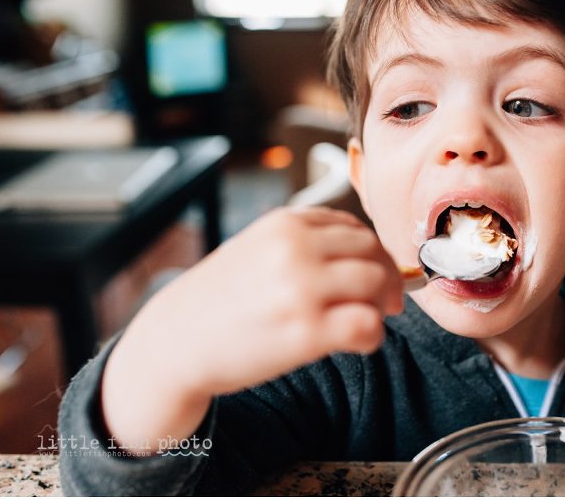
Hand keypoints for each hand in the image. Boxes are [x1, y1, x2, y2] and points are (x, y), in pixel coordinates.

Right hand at [101, 207, 402, 449]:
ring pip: (377, 284)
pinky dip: (373, 335)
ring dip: (382, 306)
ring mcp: (301, 288)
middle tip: (386, 302)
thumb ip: (308, 242)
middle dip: (388, 279)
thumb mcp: (259, 248)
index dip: (375, 255)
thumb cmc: (221, 298)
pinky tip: (359, 342)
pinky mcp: (305, 332)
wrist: (176, 340)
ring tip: (366, 321)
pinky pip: (367, 325)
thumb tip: (367, 257)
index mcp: (286, 223)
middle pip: (374, 254)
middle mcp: (295, 248)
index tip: (377, 274)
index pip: (356, 229)